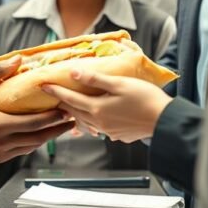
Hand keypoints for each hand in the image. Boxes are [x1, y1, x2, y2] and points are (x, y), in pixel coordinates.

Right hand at [0, 56, 74, 161]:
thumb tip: (19, 59)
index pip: (33, 124)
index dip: (52, 118)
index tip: (67, 109)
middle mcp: (0, 143)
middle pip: (37, 138)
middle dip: (57, 129)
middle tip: (73, 119)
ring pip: (31, 147)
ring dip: (47, 137)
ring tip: (62, 127)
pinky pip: (21, 151)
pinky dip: (33, 143)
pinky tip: (41, 134)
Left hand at [41, 69, 172, 142]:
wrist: (164, 120)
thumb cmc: (144, 98)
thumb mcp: (119, 83)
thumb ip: (95, 78)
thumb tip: (74, 72)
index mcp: (97, 109)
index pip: (69, 99)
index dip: (55, 91)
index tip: (43, 86)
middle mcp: (99, 123)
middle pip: (75, 112)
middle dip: (63, 103)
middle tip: (53, 96)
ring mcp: (109, 131)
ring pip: (86, 122)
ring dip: (76, 113)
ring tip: (70, 106)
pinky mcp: (119, 135)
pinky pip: (99, 128)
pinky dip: (92, 120)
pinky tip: (96, 116)